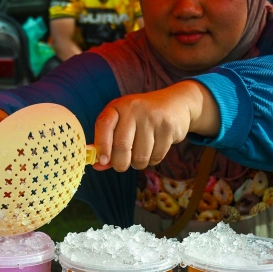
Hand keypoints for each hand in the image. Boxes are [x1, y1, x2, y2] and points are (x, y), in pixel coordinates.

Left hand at [92, 80, 220, 171]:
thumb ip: (108, 144)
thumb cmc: (140, 119)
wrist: (175, 105)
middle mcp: (134, 109)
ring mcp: (152, 117)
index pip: (104, 124)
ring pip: (140, 156)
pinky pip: (156, 156)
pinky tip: (154, 149)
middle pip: (122, 145)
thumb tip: (97, 166)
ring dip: (138, 164)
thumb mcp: (122, 123)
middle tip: (121, 165)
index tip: (102, 161)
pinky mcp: (168, 128)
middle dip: (120, 163)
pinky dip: (152, 160)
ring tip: (140, 155)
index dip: (102, 145)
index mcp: (118, 106)